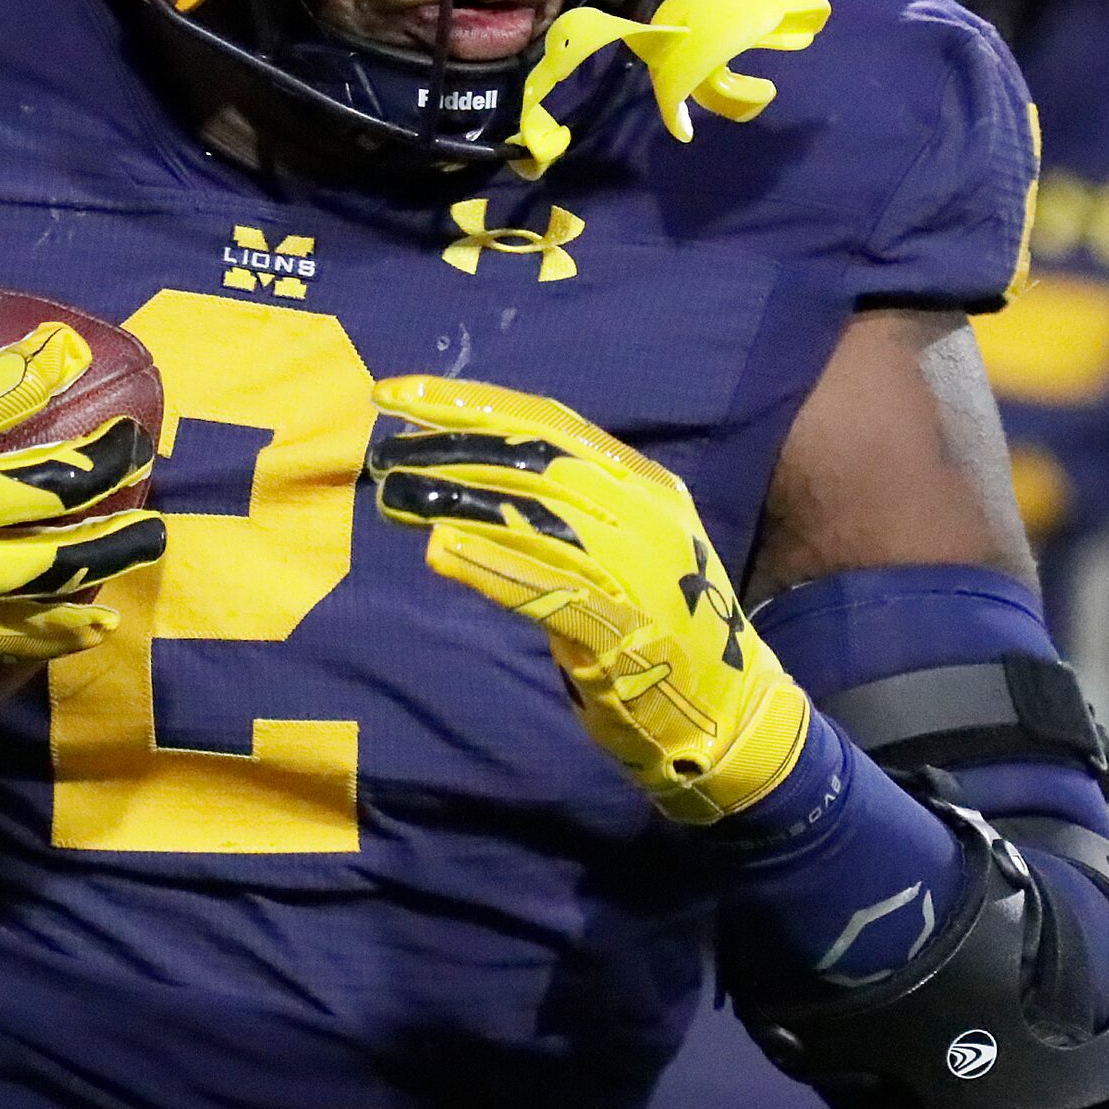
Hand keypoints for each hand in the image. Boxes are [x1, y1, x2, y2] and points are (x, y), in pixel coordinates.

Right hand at [0, 217, 165, 710]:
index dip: (44, 367)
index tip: (76, 351)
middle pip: (53, 482)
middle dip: (107, 462)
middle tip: (142, 447)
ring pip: (55, 564)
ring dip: (109, 547)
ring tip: (150, 532)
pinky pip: (17, 634)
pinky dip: (63, 626)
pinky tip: (98, 618)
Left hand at [368, 376, 809, 823]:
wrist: (725, 715)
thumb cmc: (659, 630)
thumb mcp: (623, 545)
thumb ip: (564, 503)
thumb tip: (468, 463)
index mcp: (644, 484)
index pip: (544, 422)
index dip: (468, 402)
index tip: (398, 393)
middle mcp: (643, 514)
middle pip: (530, 458)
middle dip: (450, 444)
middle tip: (383, 445)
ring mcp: (636, 569)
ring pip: (530, 515)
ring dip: (454, 500)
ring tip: (391, 494)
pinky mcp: (622, 628)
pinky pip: (547, 588)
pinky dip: (492, 567)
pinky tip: (439, 551)